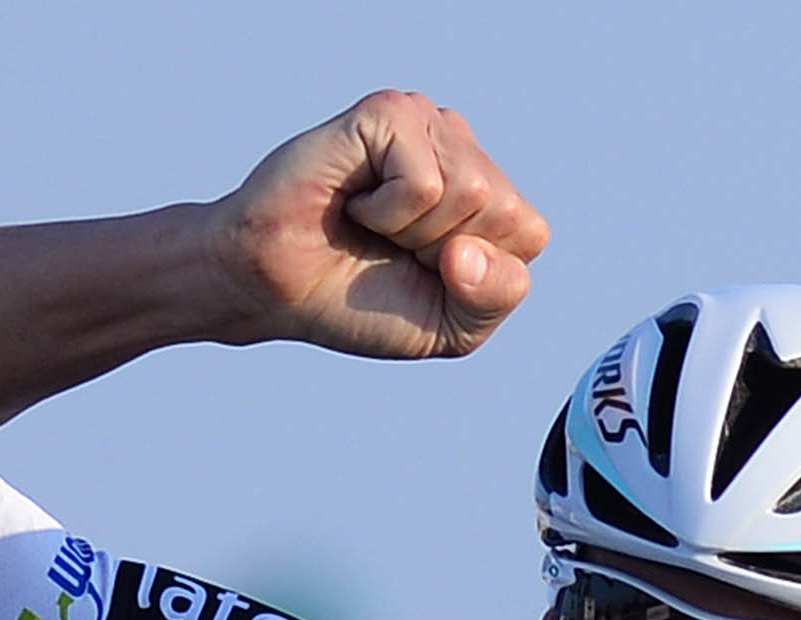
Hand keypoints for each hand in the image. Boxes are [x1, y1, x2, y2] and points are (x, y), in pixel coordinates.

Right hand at [205, 92, 548, 359]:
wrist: (270, 288)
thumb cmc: (354, 301)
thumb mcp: (450, 325)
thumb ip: (496, 296)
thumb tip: (467, 250)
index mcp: (484, 191)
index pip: (529, 236)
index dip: (474, 277)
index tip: (418, 271)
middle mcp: (461, 146)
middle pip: (505, 213)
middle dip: (442, 253)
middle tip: (388, 247)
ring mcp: (427, 122)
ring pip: (471, 193)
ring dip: (411, 233)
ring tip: (369, 223)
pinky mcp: (391, 113)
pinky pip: (427, 184)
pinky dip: (387, 213)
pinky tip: (355, 202)